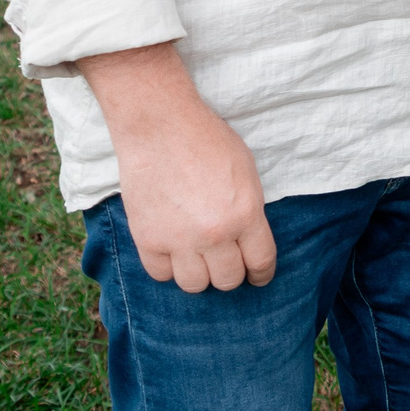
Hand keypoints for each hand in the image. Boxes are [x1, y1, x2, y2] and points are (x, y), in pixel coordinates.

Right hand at [76, 44, 276, 292]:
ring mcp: (179, 240)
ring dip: (199, 273)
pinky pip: (161, 274)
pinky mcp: (148, 240)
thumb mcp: (246, 172)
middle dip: (230, 271)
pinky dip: (167, 266)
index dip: (261, 274)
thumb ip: (249, 211)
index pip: (260, 262)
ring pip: (195, 285)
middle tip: (224, 260)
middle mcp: (215, 234)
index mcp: (245, 214)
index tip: (257, 276)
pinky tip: (171, 250)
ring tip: (196, 256)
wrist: (160, 126)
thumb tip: (248, 240)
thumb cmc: (206, 140)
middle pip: (228, 280)